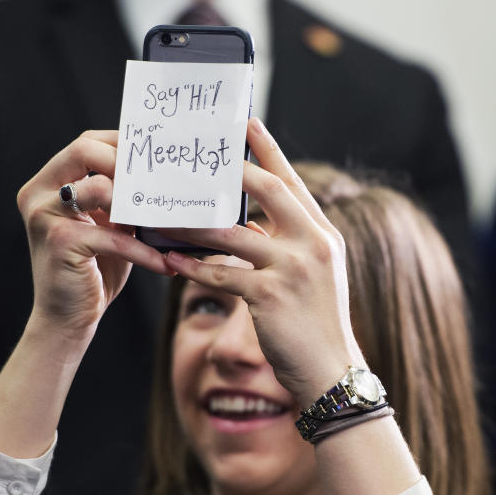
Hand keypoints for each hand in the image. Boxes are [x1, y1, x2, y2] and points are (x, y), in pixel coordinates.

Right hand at [15, 130, 172, 336]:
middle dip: (126, 164)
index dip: (122, 145)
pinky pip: (113, 237)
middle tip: (158, 185)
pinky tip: (166, 265)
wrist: (68, 318)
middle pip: (84, 150)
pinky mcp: (61, 243)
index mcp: (47, 184)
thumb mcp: (108, 225)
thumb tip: (164, 175)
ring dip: (137, 206)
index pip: (85, 143)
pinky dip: (144, 252)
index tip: (155, 159)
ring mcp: (45, 217)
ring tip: (163, 224)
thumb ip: (122, 198)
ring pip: (99, 188)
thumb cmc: (95, 269)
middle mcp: (38, 194)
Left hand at [159, 118, 363, 406]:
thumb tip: (248, 224)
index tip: (245, 123)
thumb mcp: (312, 276)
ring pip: (232, 233)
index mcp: (323, 234)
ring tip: (163, 214)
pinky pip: (222, 274)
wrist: (332, 371)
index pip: (293, 182)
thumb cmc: (317, 325)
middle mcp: (313, 244)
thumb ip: (287, 245)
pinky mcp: (271, 297)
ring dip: (194, 224)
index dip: (268, 150)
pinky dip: (193, 268)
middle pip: (267, 189)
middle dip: (228, 170)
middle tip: (193, 158)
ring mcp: (294, 268)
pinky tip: (169, 262)